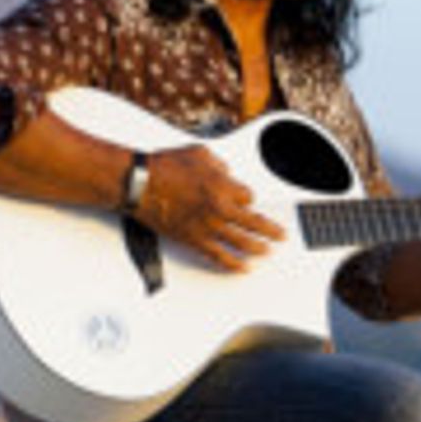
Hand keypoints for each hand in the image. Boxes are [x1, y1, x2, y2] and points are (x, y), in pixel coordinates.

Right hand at [138, 143, 284, 270]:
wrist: (139, 185)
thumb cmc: (163, 168)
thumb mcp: (198, 154)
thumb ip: (218, 164)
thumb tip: (226, 172)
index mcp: (221, 185)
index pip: (249, 197)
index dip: (249, 198)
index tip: (247, 200)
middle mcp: (218, 208)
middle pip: (254, 223)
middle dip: (271, 230)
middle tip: (281, 235)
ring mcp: (206, 227)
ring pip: (241, 242)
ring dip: (258, 248)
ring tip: (267, 251)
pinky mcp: (193, 240)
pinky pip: (219, 256)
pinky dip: (233, 263)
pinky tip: (242, 267)